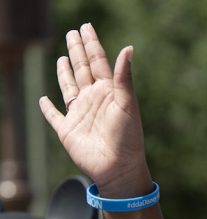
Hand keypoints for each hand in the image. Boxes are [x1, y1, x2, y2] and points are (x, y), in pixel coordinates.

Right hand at [39, 24, 151, 198]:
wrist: (118, 168)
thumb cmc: (128, 138)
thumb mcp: (127, 104)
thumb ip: (124, 77)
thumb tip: (128, 48)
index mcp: (108, 92)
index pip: (98, 62)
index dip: (91, 44)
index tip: (86, 27)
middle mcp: (93, 100)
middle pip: (82, 69)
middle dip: (77, 51)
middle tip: (72, 33)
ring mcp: (80, 114)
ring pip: (69, 87)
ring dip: (64, 73)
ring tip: (63, 59)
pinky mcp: (67, 130)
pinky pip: (54, 116)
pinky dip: (47, 108)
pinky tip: (43, 100)